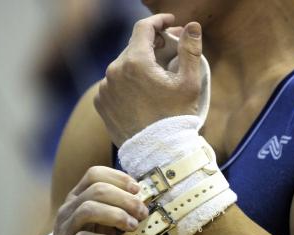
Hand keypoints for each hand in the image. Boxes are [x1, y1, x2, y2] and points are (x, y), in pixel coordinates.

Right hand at [44, 166, 148, 234]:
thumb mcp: (108, 225)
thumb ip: (121, 211)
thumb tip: (145, 201)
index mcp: (78, 197)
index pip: (94, 174)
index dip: (118, 178)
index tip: (137, 190)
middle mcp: (69, 210)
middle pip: (96, 190)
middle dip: (124, 198)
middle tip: (142, 212)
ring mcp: (65, 231)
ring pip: (88, 210)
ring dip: (116, 215)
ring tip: (132, 226)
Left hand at [94, 14, 202, 145]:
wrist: (158, 154)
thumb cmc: (177, 118)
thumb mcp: (190, 83)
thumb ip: (190, 50)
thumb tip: (192, 25)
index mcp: (135, 62)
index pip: (144, 28)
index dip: (159, 21)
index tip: (169, 23)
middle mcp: (114, 72)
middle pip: (134, 48)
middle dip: (152, 46)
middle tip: (169, 53)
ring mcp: (105, 89)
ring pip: (123, 67)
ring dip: (139, 66)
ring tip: (156, 79)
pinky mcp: (101, 104)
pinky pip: (114, 85)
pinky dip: (127, 83)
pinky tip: (142, 94)